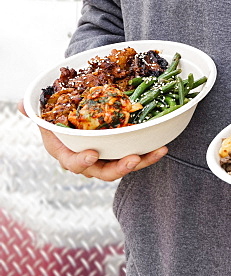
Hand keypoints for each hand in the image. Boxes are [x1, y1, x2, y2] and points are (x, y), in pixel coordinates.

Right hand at [17, 101, 167, 181]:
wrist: (76, 104)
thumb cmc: (59, 107)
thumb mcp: (46, 105)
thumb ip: (36, 106)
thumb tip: (23, 105)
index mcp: (65, 150)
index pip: (71, 161)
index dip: (81, 160)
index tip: (92, 154)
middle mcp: (85, 158)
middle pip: (101, 170)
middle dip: (118, 168)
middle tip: (133, 159)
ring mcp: (104, 156)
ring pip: (122, 165)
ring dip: (140, 161)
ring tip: (157, 152)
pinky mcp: (120, 150)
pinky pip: (134, 155)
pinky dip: (148, 152)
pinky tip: (163, 146)